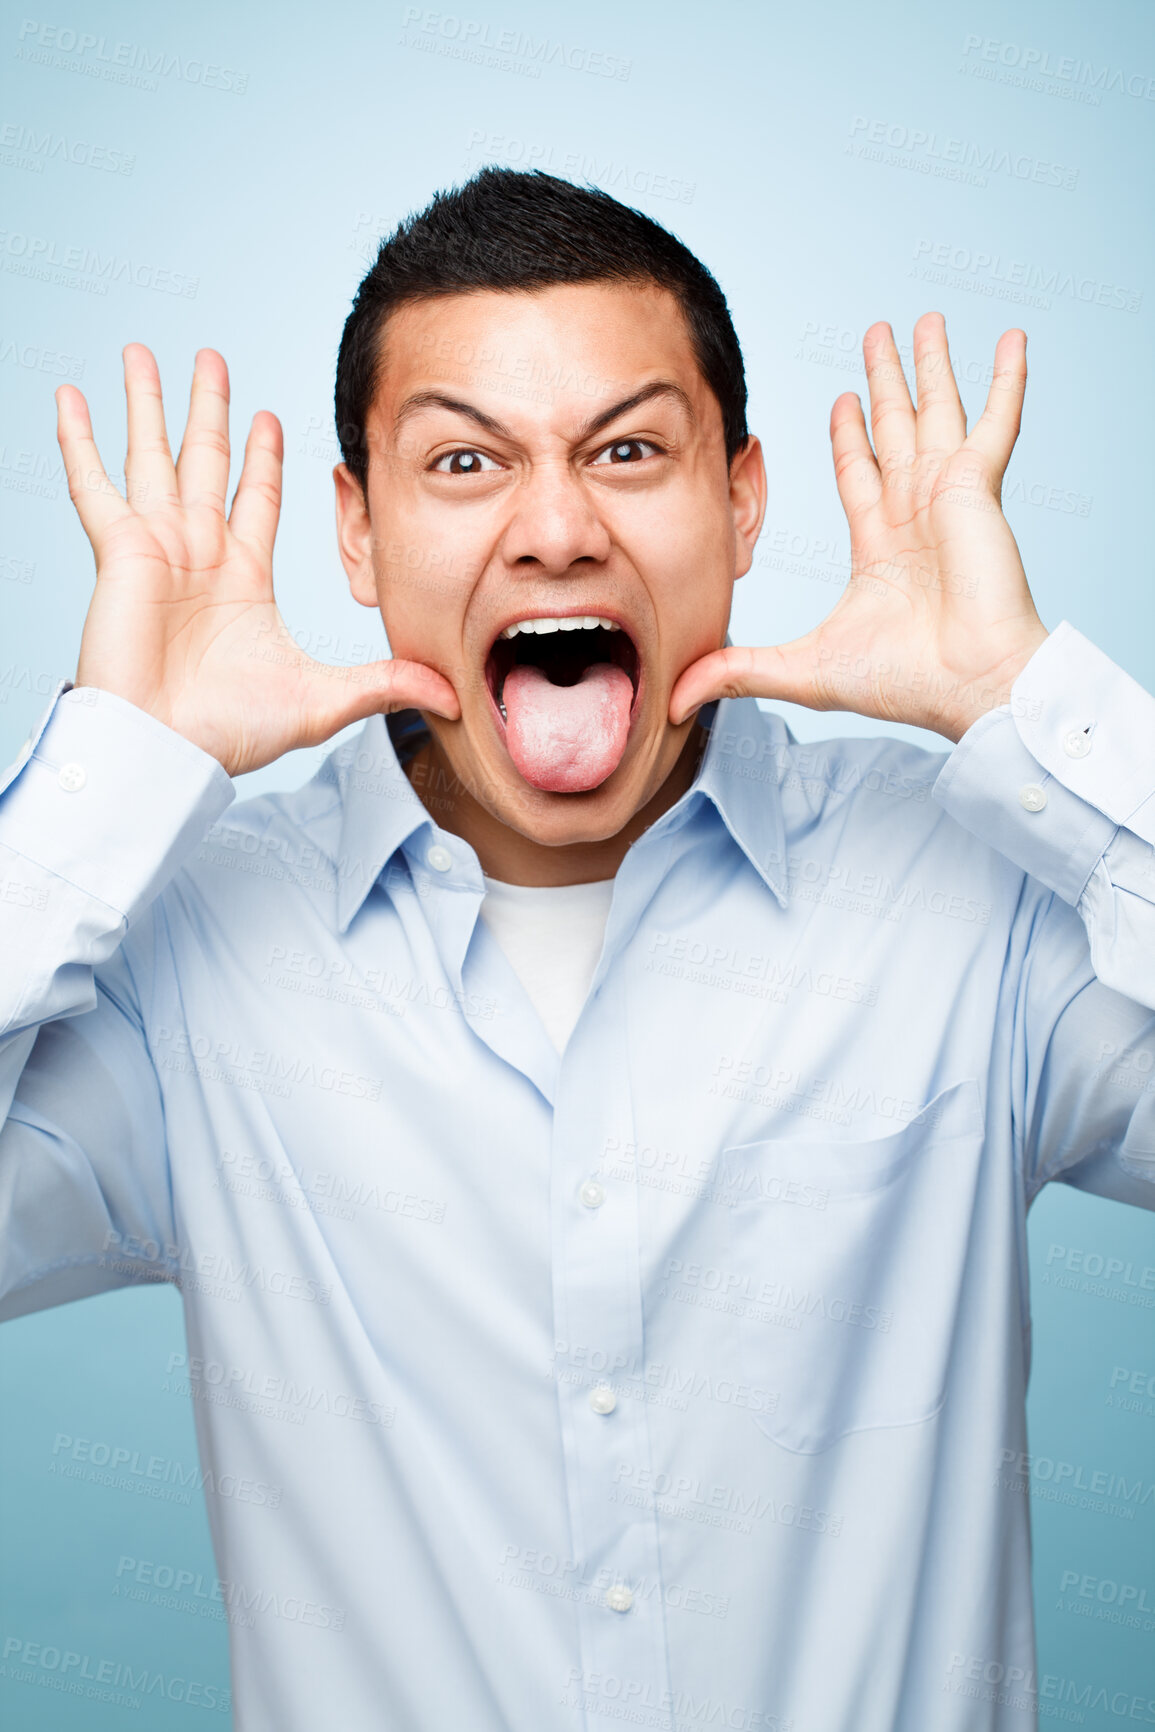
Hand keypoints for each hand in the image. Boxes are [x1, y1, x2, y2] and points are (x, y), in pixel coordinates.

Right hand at [57, 345, 459, 776]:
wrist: (169, 750)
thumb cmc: (231, 733)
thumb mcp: (326, 701)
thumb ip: (386, 685)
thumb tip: (451, 694)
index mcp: (243, 579)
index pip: (255, 499)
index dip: (261, 457)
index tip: (268, 416)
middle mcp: (199, 554)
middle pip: (205, 460)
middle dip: (208, 409)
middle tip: (211, 358)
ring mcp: (158, 548)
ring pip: (153, 456)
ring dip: (148, 404)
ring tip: (143, 351)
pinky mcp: (122, 552)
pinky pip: (96, 486)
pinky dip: (81, 440)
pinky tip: (71, 396)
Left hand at [670, 313, 1049, 742]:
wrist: (967, 686)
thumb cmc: (903, 683)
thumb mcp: (800, 671)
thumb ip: (738, 672)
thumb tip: (677, 700)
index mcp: (881, 546)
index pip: (859, 472)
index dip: (849, 434)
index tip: (842, 397)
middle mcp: (915, 513)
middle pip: (894, 429)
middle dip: (885, 381)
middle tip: (878, 333)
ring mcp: (949, 496)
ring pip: (935, 412)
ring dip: (930, 366)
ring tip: (922, 320)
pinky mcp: (979, 487)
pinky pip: (996, 422)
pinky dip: (1005, 381)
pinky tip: (1011, 339)